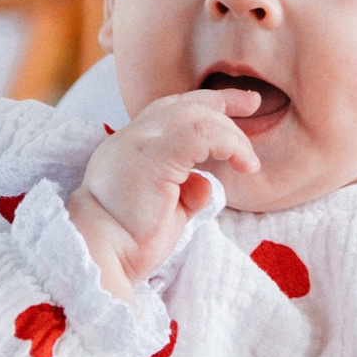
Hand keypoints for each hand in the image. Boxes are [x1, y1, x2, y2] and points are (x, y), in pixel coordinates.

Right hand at [70, 88, 259, 290]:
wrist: (101, 254)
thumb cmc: (129, 241)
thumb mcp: (165, 209)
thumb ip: (184, 190)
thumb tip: (205, 183)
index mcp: (130, 146)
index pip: (170, 110)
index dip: (206, 103)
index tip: (238, 104)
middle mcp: (131, 137)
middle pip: (184, 104)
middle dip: (223, 101)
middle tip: (254, 105)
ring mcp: (139, 144)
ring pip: (195, 115)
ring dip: (230, 134)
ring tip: (248, 161)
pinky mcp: (153, 158)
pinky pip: (199, 134)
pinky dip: (227, 143)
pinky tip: (241, 162)